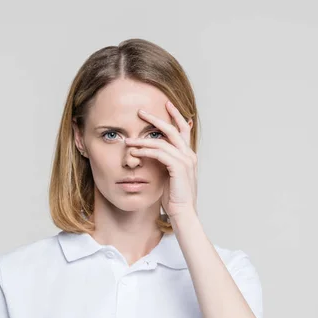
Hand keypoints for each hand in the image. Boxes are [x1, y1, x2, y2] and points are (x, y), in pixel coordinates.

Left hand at [125, 100, 197, 220]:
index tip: (166, 104)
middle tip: (141, 111)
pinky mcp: (178, 167)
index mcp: (188, 155)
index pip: (183, 129)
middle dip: (157, 118)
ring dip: (143, 140)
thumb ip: (165, 161)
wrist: (183, 212)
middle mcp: (189, 154)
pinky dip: (145, 151)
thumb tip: (152, 153)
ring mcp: (185, 160)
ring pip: (162, 141)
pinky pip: (159, 154)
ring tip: (129, 140)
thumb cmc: (174, 196)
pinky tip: (135, 152)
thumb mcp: (169, 175)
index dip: (175, 116)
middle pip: (173, 129)